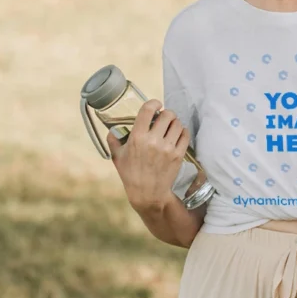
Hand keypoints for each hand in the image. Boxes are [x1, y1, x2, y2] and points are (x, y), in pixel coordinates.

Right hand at [106, 99, 189, 213]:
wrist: (147, 194)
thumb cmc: (130, 175)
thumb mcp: (118, 157)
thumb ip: (113, 142)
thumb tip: (111, 130)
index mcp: (137, 137)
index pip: (148, 110)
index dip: (154, 103)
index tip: (156, 105)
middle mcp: (153, 141)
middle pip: (167, 114)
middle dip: (165, 114)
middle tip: (163, 118)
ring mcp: (167, 148)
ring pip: (177, 123)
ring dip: (174, 122)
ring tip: (170, 127)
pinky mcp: (178, 155)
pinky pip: (185, 135)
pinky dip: (182, 132)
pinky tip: (177, 135)